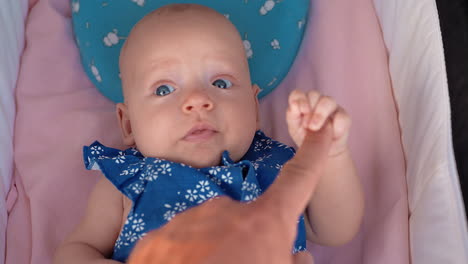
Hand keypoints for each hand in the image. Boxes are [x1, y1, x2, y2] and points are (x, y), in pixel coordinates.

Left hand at [128, 125, 333, 263]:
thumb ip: (292, 262)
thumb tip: (299, 257)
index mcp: (264, 223)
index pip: (298, 179)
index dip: (314, 152)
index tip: (322, 129)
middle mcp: (226, 210)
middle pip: (244, 220)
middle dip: (243, 242)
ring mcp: (188, 221)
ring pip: (208, 232)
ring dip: (211, 252)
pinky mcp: (157, 236)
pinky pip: (179, 243)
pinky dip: (183, 258)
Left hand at [286, 90, 350, 155]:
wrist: (321, 153)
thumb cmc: (306, 137)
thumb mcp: (294, 128)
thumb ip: (292, 115)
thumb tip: (294, 104)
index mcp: (303, 102)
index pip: (298, 94)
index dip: (299, 100)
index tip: (300, 112)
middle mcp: (317, 101)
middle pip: (314, 94)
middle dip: (309, 108)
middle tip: (307, 125)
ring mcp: (332, 108)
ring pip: (328, 101)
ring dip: (320, 114)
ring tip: (315, 128)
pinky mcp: (344, 117)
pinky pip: (342, 116)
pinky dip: (335, 126)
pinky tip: (331, 135)